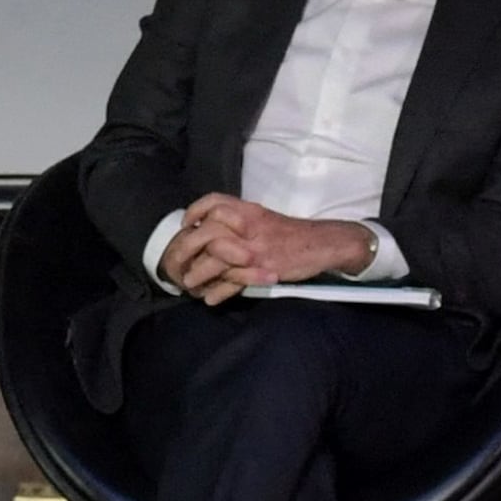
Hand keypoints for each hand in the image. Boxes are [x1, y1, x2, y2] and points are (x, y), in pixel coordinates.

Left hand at [157, 195, 374, 302]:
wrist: (323, 244)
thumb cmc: (292, 233)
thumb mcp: (264, 218)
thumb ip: (240, 221)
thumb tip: (211, 231)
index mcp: (249, 210)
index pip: (214, 202)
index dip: (195, 211)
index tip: (185, 224)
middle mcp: (249, 226)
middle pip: (207, 231)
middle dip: (186, 247)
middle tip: (178, 261)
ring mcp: (254, 248)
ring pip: (216, 258)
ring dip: (198, 273)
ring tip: (189, 283)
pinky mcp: (262, 269)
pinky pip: (233, 281)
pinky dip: (219, 291)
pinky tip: (210, 298)